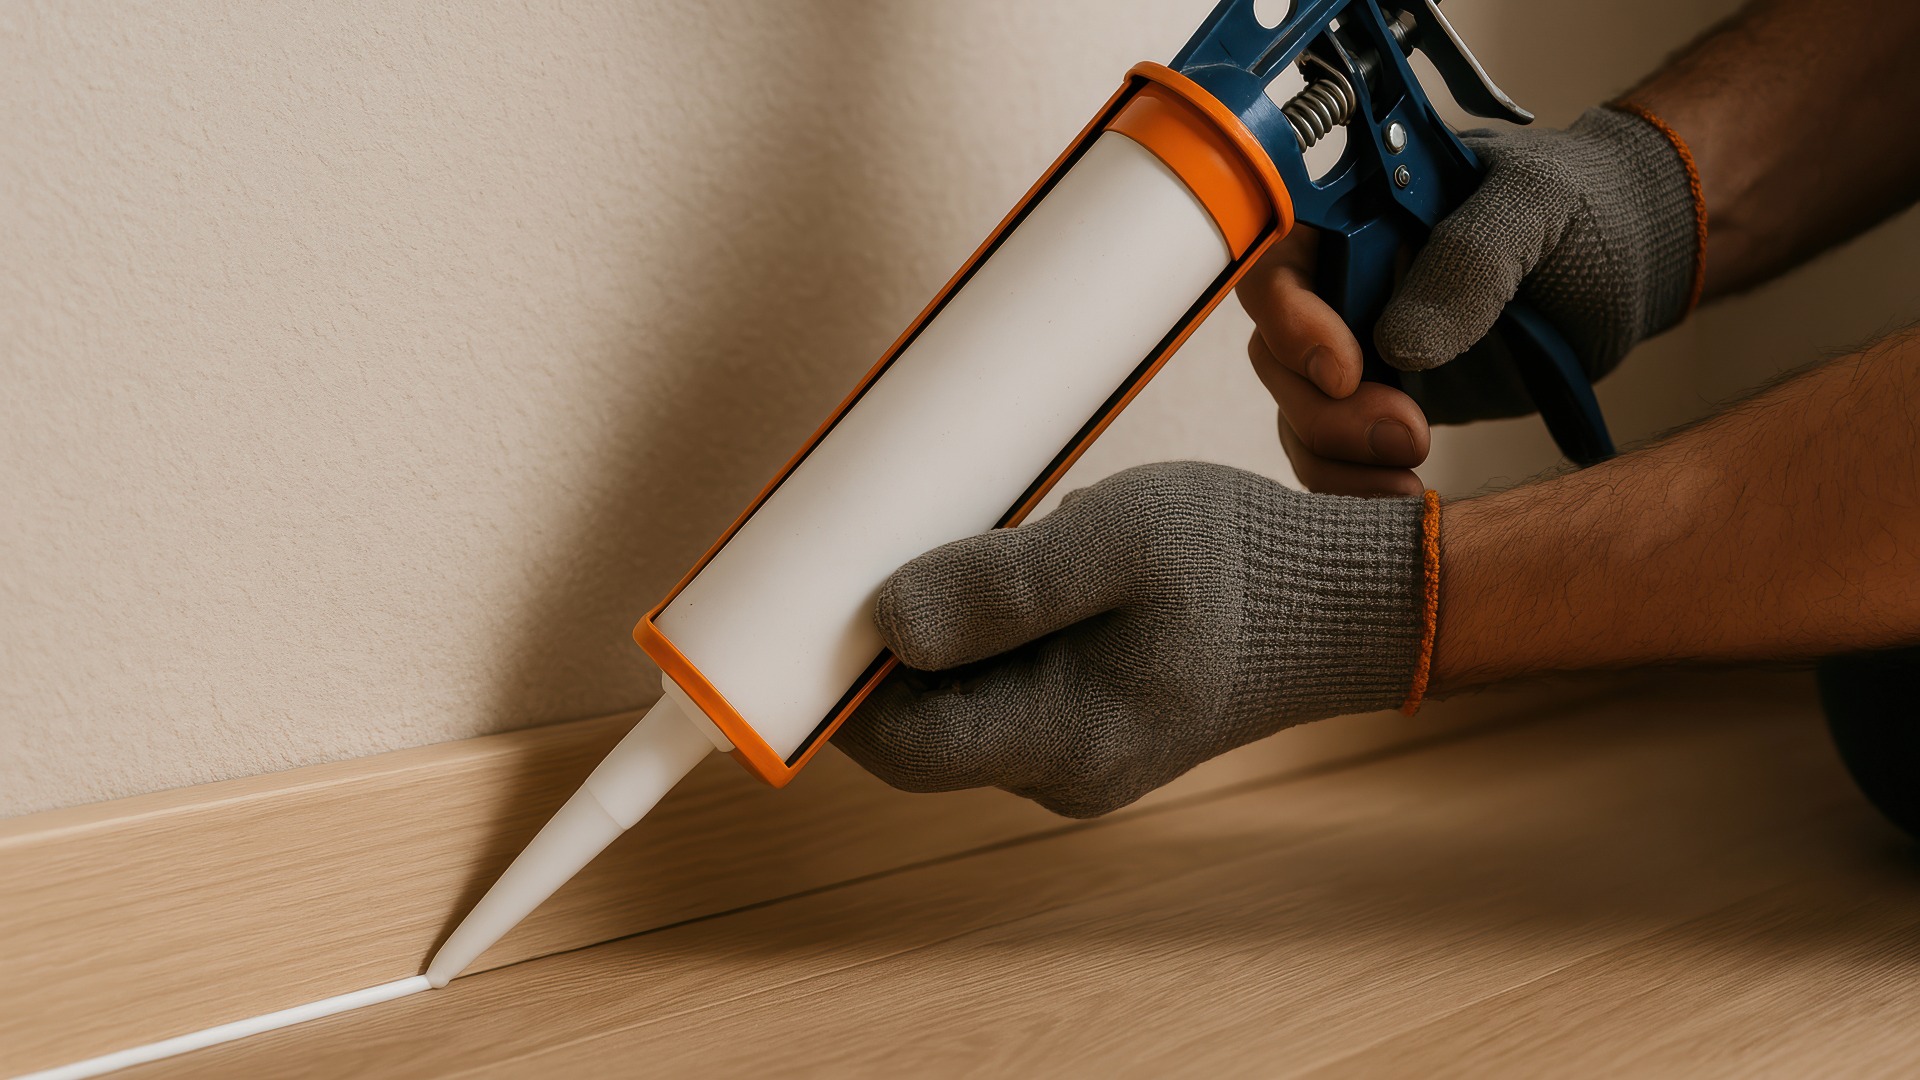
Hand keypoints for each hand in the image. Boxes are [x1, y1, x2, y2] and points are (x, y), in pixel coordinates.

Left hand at [834, 461, 1427, 817]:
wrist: (1338, 601)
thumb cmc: (1239, 564)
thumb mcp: (1122, 540)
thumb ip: (1004, 584)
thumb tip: (887, 623)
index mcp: (1066, 739)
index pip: (902, 744)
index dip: (836, 687)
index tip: (802, 612)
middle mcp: (1061, 769)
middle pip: (921, 725)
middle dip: (883, 649)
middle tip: (870, 551)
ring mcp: (1077, 754)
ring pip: (960, 702)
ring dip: (938, 634)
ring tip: (954, 548)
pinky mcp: (1090, 724)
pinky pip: (1003, 688)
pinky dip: (982, 635)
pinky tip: (1005, 572)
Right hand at [1237, 108, 1698, 493]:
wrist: (1635, 259)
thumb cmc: (1584, 205)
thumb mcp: (1537, 206)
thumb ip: (1469, 259)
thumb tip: (1397, 342)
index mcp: (1355, 217)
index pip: (1278, 267)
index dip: (1290, 322)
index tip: (1345, 371)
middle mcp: (1341, 285)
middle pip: (1279, 358)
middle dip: (1326, 410)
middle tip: (1406, 433)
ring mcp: (1361, 350)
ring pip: (1301, 416)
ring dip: (1340, 459)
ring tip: (1409, 480)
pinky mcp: (1387, 406)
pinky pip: (1341, 457)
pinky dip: (1357, 487)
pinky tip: (1408, 499)